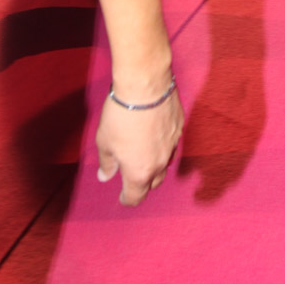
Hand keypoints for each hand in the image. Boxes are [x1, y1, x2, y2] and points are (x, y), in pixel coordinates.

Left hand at [96, 87, 183, 206]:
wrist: (145, 84)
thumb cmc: (121, 115)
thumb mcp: (105, 141)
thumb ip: (107, 163)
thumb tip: (105, 176)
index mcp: (139, 172)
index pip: (135, 197)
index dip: (127, 199)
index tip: (122, 197)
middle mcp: (160, 163)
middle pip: (154, 183)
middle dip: (143, 183)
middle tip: (132, 175)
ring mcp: (173, 145)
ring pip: (165, 163)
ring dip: (155, 164)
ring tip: (143, 153)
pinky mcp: (179, 126)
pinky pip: (172, 143)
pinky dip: (163, 144)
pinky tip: (154, 133)